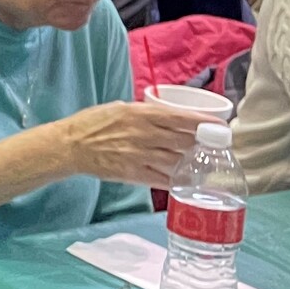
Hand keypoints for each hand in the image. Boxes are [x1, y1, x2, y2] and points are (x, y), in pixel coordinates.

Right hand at [57, 100, 207, 187]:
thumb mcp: (120, 108)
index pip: (181, 117)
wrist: (69, 146)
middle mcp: (143, 134)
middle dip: (202, 143)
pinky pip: (163, 179)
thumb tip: (171, 118)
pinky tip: (186, 179)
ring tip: (201, 162)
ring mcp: (140, 155)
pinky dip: (177, 180)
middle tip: (212, 145)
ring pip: (178, 160)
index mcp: (140, 114)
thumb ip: (146, 114)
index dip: (204, 122)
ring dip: (192, 162)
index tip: (220, 125)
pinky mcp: (134, 173)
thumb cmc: (92, 124)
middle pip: (185, 140)